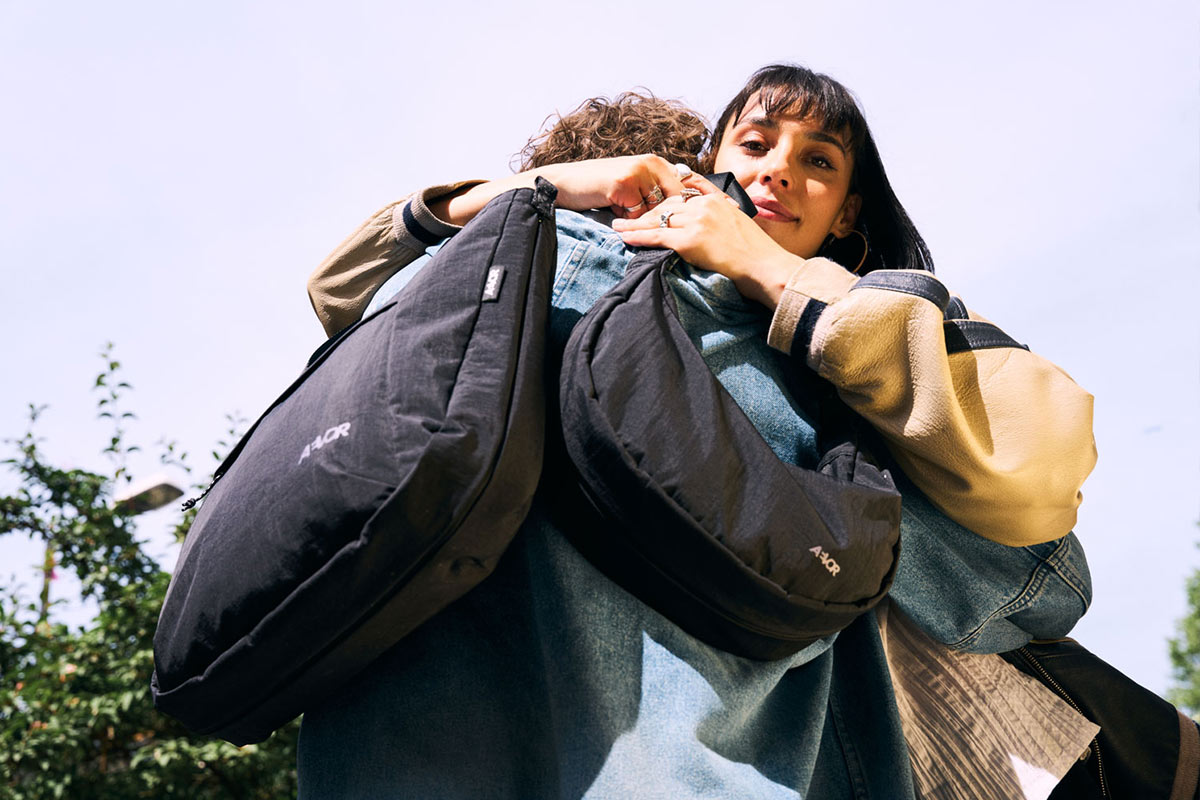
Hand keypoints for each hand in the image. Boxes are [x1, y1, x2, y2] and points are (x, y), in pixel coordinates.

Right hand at [532, 155, 689, 217]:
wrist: (565, 183)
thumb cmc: (599, 188)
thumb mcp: (632, 184)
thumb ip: (655, 192)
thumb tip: (682, 212)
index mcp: (656, 162)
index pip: (687, 186)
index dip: (690, 205)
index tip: (690, 220)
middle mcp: (651, 163)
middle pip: (675, 201)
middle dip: (666, 217)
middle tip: (649, 222)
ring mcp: (638, 171)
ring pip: (656, 210)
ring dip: (642, 218)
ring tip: (621, 208)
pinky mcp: (624, 183)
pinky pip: (638, 214)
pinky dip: (627, 218)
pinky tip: (612, 207)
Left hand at [611, 178, 802, 308]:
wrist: (766, 267)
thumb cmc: (757, 255)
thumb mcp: (740, 226)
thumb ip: (722, 220)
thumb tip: (710, 229)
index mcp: (717, 200)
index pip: (681, 197)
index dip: (662, 203)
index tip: (649, 208)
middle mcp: (705, 206)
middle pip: (666, 206)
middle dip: (644, 213)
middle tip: (626, 217)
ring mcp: (697, 221)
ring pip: (658, 220)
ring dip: (635, 224)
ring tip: (618, 226)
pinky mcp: (690, 240)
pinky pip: (657, 237)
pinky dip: (638, 237)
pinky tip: (624, 237)